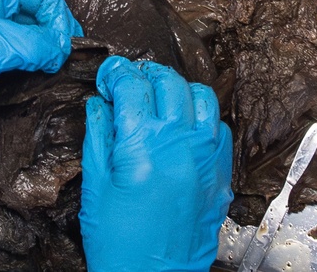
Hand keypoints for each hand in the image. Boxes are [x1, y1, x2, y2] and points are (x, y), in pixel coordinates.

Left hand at [0, 0, 80, 145]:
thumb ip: (33, 44)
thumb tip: (61, 49)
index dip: (57, 14)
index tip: (64, 42)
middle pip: (37, 9)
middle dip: (54, 30)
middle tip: (65, 56)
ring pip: (29, 32)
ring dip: (45, 47)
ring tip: (56, 65)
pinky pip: (18, 52)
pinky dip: (32, 60)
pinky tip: (42, 72)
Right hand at [80, 55, 233, 271]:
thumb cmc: (118, 243)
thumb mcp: (96, 188)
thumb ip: (99, 139)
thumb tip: (100, 104)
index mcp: (142, 146)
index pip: (132, 84)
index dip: (116, 73)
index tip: (109, 77)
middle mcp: (180, 145)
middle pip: (169, 82)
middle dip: (146, 76)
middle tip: (130, 86)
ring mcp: (206, 158)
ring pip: (202, 96)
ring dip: (178, 91)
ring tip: (159, 102)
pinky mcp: (220, 174)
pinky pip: (219, 127)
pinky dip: (201, 118)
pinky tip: (183, 129)